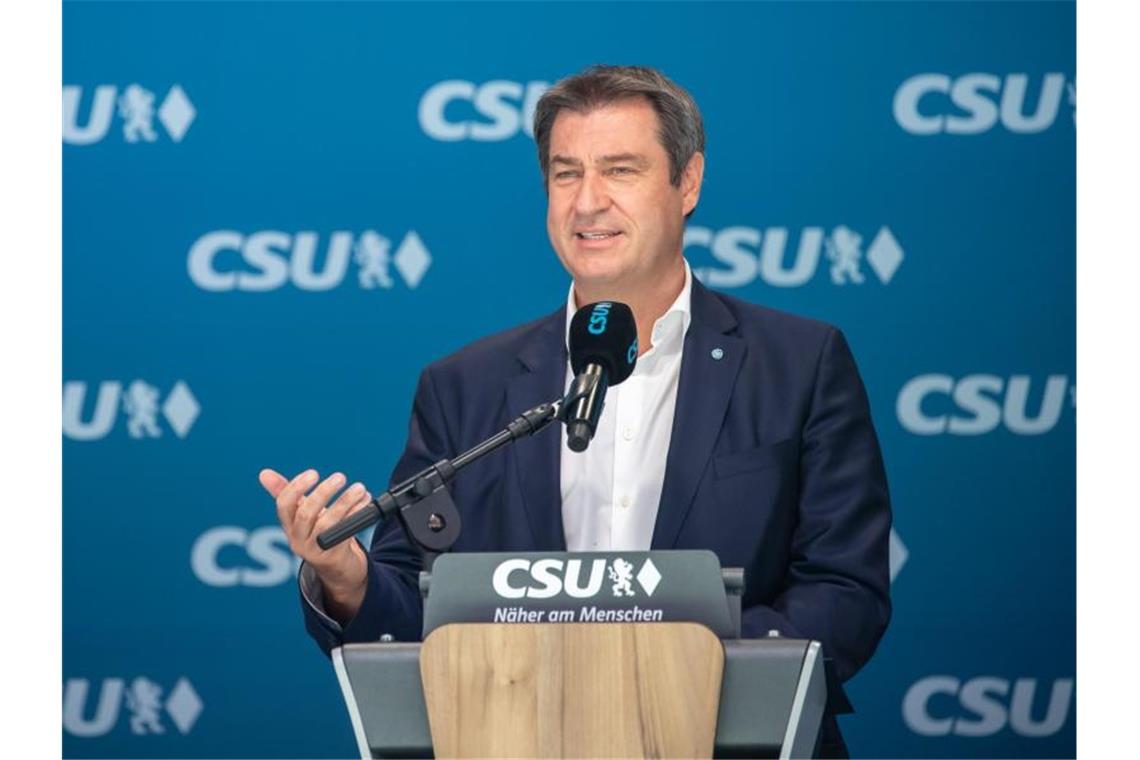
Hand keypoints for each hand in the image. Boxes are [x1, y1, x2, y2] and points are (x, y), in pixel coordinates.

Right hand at [259, 468, 370, 612]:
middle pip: (306, 514)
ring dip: (345, 502)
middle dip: (323, 493)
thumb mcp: (302, 513)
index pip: (284, 505)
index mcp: (289, 525)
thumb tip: (264, 473)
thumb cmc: (318, 533)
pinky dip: (356, 514)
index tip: (314, 473)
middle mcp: (298, 539)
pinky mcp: (333, 556)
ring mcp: (315, 550)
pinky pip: (345, 532)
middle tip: (340, 477)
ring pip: (328, 523)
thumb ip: (287, 493)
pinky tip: (365, 502)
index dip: (296, 487)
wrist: (337, 568)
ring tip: (359, 488)